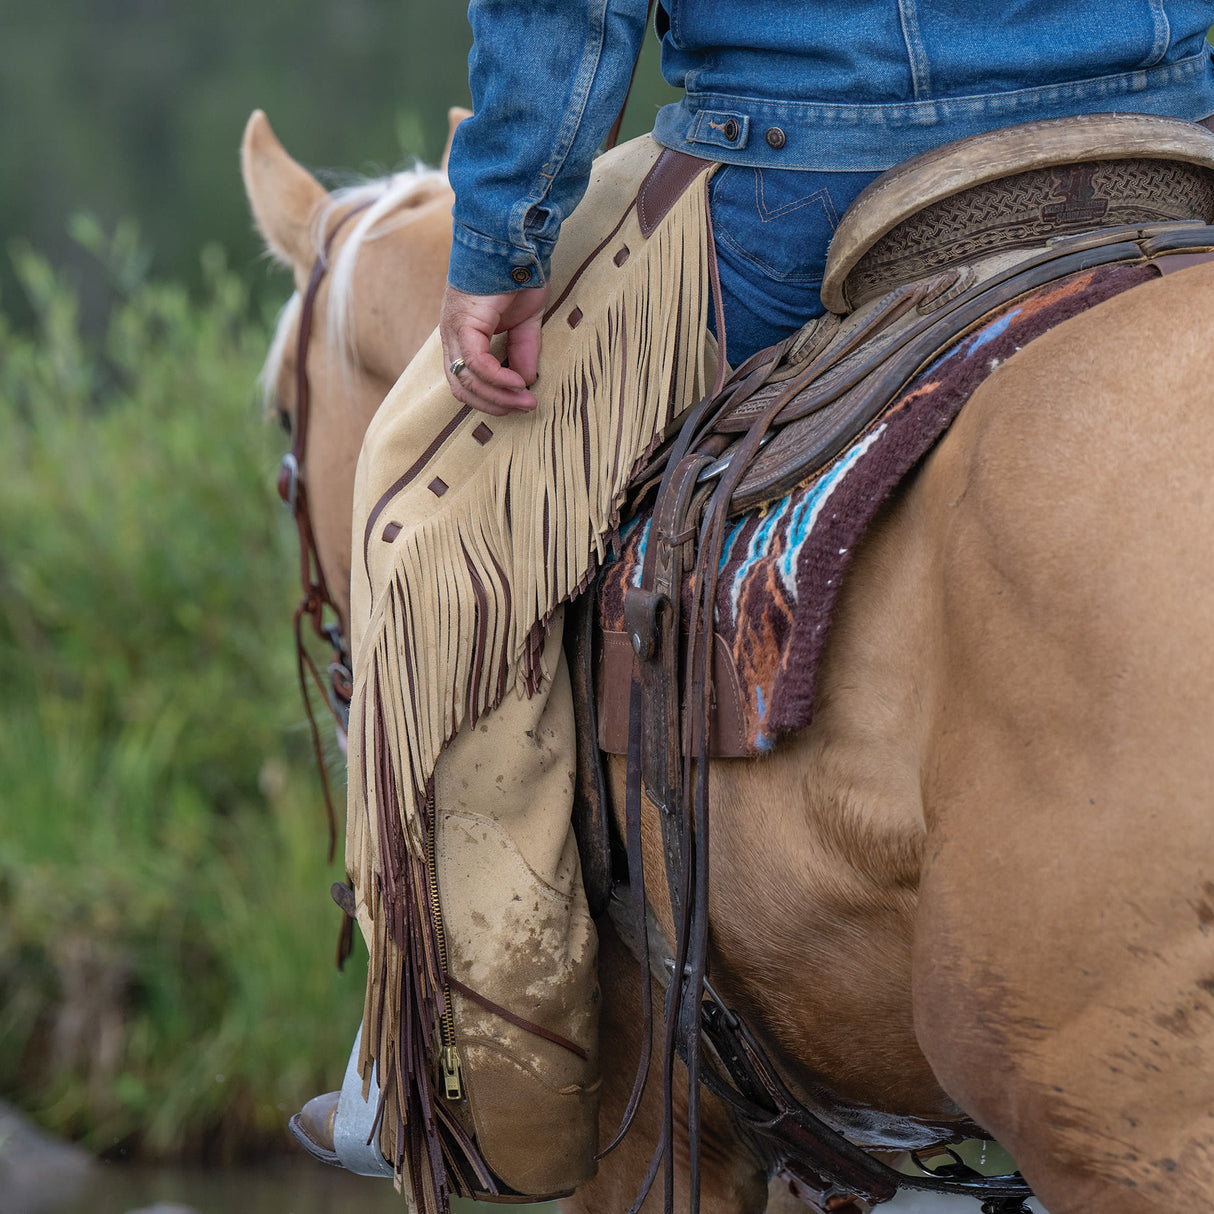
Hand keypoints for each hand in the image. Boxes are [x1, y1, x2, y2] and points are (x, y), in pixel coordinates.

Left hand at [440, 283, 547, 414]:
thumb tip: (525, 382)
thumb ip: (522, 352)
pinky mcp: (463, 323)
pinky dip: (498, 379)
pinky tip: (519, 384)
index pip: (466, 380)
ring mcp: (453, 329)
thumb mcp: (524, 323)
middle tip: (523, 408)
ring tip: (525, 400)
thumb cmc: (517, 275)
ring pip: (466, 380)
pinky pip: (477, 363)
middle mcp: (451, 335)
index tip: (520, 403)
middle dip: (493, 405)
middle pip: (461, 387)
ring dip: (498, 396)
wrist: (513, 242)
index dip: (491, 398)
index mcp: (462, 335)